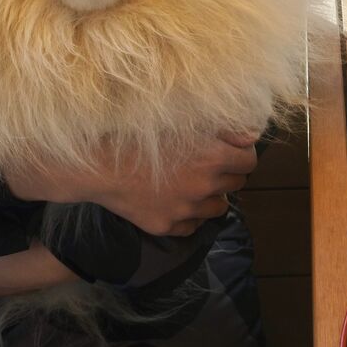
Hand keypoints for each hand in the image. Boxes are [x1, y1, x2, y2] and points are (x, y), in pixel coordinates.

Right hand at [6, 132, 258, 236]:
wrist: (94, 164)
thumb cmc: (136, 133)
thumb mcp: (181, 120)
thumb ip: (223, 129)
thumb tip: (252, 135)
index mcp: (212, 158)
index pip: (249, 161)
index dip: (241, 154)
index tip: (231, 150)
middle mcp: (204, 186)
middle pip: (237, 184)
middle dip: (227, 173)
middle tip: (209, 164)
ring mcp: (185, 210)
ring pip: (218, 208)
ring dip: (211, 196)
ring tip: (193, 183)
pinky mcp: (166, 226)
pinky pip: (191, 225)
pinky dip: (188, 215)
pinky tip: (173, 200)